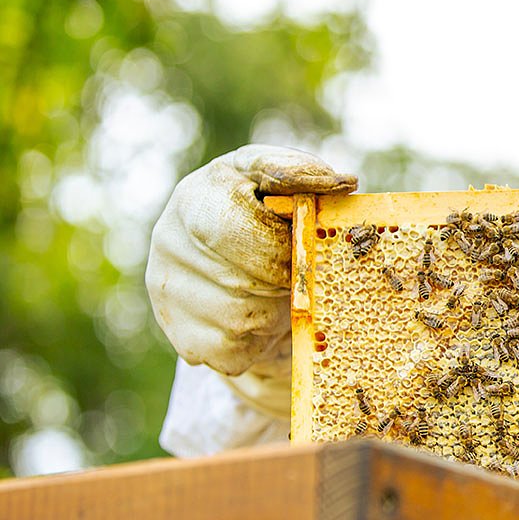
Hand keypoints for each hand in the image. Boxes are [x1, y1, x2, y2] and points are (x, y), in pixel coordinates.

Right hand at [146, 145, 356, 413]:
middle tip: (293, 271)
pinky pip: (235, 352)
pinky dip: (262, 340)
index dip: (279, 245)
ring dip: (276, 310)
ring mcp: (168, 294)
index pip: (234, 230)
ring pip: (242, 321)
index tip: (300, 246)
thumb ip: (303, 174)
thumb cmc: (265, 212)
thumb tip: (341, 183)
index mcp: (195, 196)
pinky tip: (262, 316)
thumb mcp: (280, 181)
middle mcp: (168, 243)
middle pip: (244, 281)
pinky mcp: (182, 337)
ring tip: (276, 289)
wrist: (238, 262)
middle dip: (283, 279)